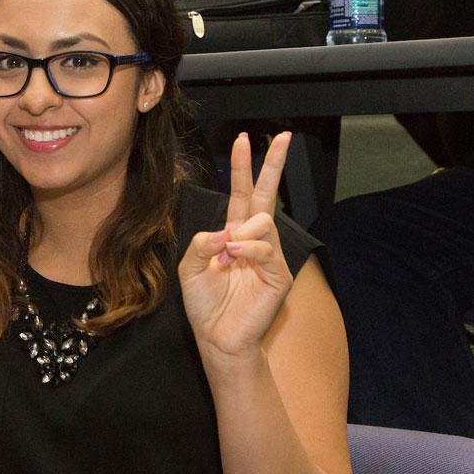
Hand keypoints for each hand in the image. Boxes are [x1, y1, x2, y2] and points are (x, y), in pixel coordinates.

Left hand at [178, 132, 292, 366]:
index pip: (242, 195)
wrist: (217, 337)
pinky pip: (266, 248)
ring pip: (262, 222)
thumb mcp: (189, 269)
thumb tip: (225, 231)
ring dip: (241, 233)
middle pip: (267, 196)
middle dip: (274, 165)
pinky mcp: (279, 274)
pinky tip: (236, 258)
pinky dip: (248, 249)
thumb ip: (200, 243)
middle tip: (284, 136)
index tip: (243, 140)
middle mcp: (254, 241)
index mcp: (233, 235)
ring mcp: (269, 256)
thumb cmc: (204, 305)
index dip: (243, 169)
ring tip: (228, 255)